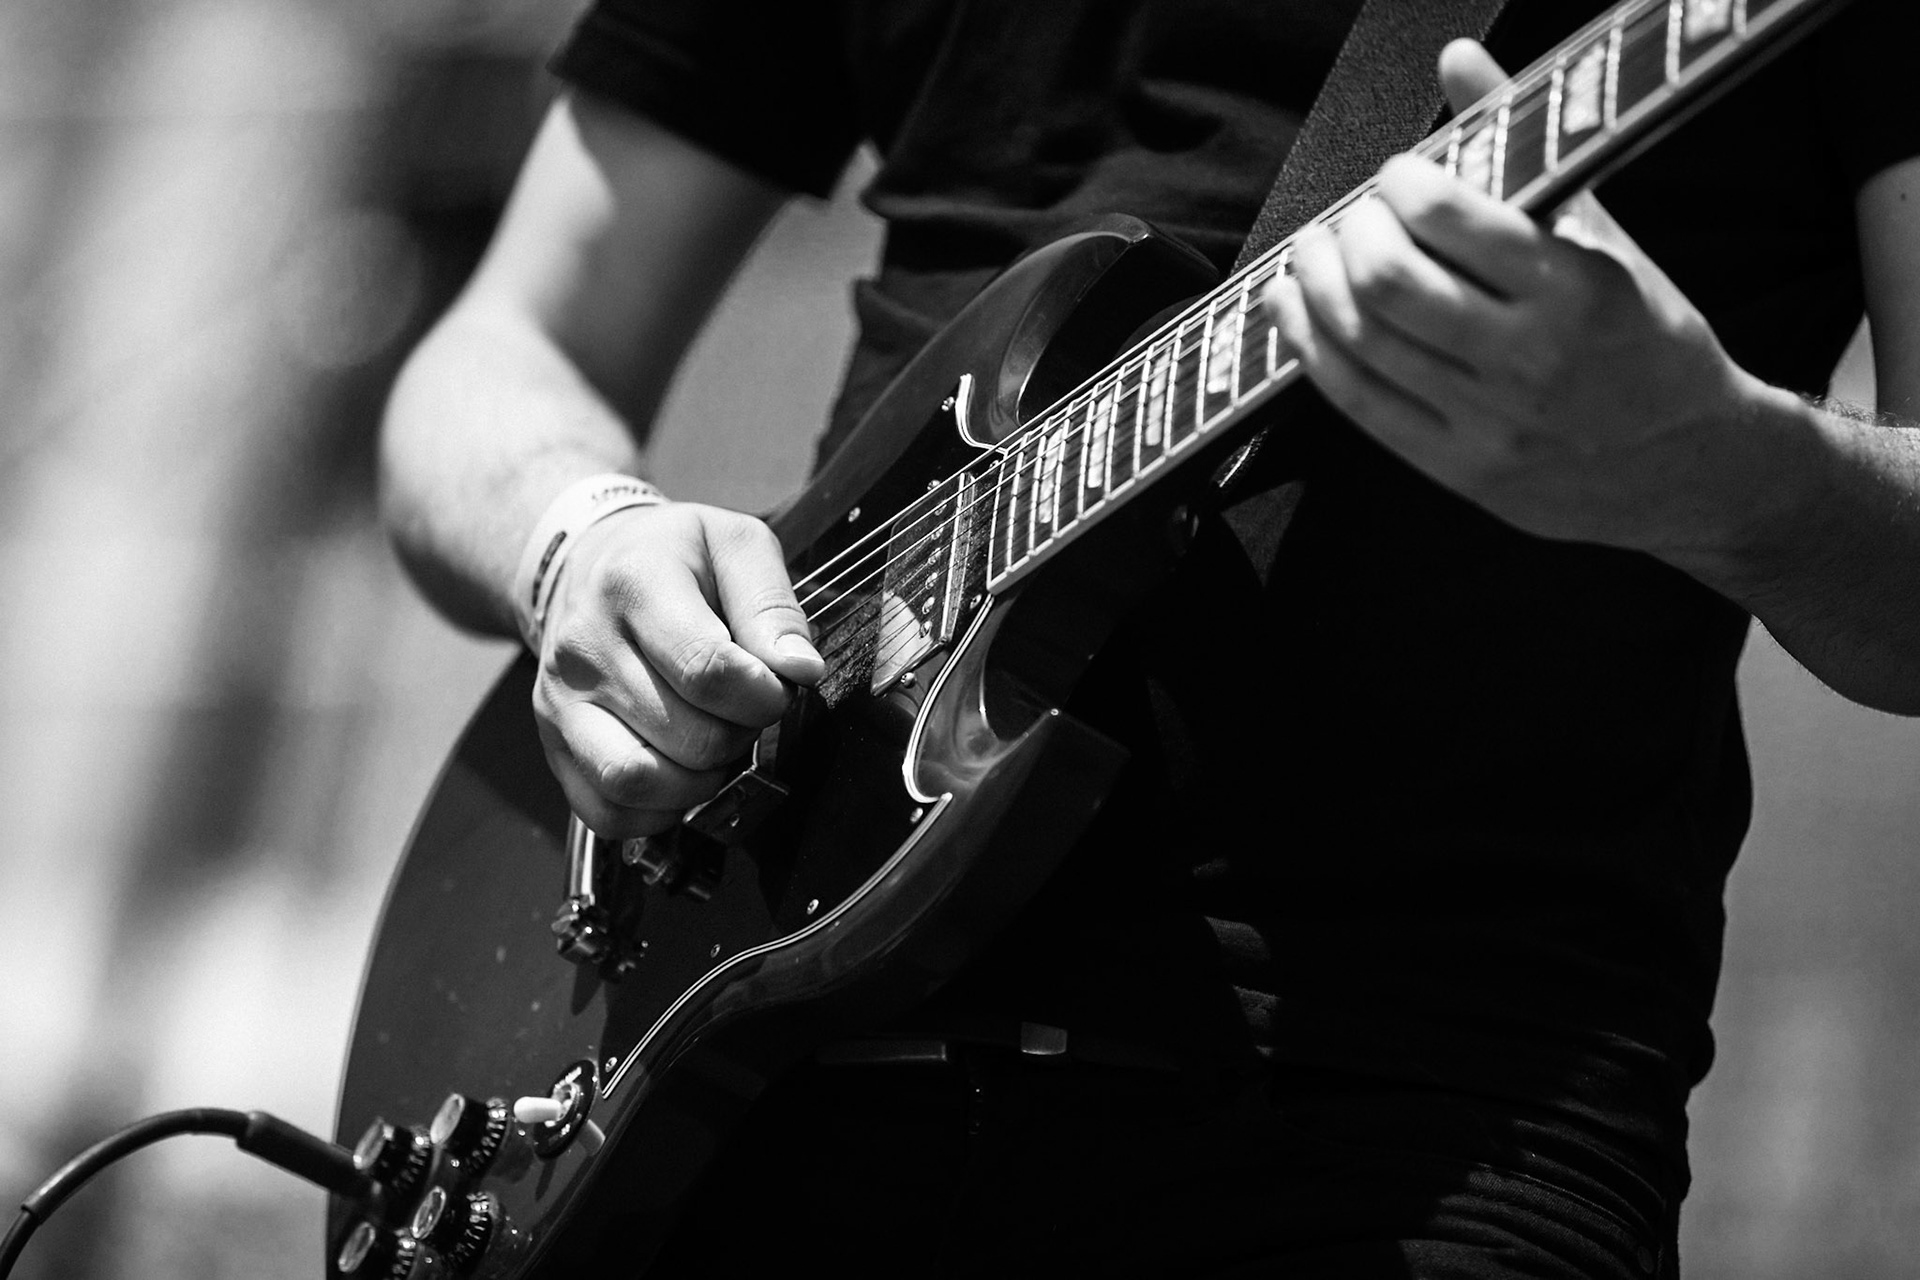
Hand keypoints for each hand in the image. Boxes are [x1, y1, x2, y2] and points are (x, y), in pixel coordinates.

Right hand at [531, 501, 823, 838]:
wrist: (589, 563)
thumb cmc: (673, 557)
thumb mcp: (735, 546)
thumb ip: (773, 605)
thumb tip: (801, 671)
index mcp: (634, 584)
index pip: (709, 672)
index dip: (764, 696)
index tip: (778, 687)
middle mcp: (584, 647)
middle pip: (688, 737)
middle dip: (740, 735)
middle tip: (746, 710)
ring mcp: (559, 703)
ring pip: (640, 781)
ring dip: (701, 781)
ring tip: (716, 743)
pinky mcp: (554, 746)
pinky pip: (607, 812)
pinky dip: (658, 810)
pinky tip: (681, 772)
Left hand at [1264, 40, 1759, 555]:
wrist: (1690, 462)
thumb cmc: (1643, 337)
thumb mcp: (1600, 235)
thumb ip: (1522, 146)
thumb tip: (1457, 59)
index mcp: (1575, 291)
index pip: (1449, 222)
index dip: (1401, 186)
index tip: (1399, 175)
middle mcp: (1528, 360)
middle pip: (1388, 283)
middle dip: (1349, 235)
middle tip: (1350, 218)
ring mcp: (1488, 421)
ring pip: (1362, 342)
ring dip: (1315, 286)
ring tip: (1312, 254)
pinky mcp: (1457, 468)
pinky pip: (1358, 402)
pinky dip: (1312, 348)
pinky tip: (1298, 312)